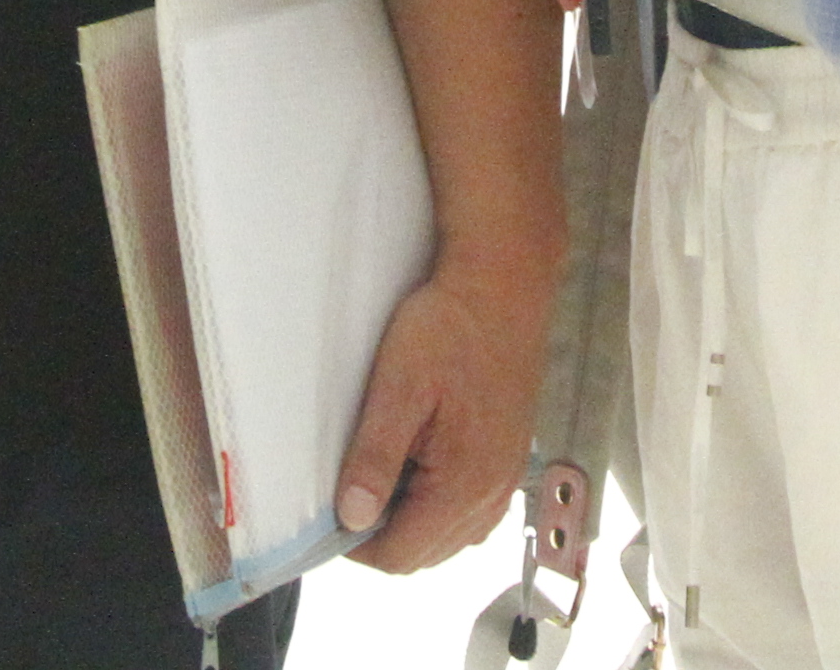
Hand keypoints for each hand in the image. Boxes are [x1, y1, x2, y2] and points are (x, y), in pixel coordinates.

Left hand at [329, 247, 556, 570]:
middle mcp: (493, 494)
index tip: (329, 513)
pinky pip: (473, 510)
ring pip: (452, 536)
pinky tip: (420, 466)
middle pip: (428, 553)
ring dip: (413, 522)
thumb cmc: (448, 329)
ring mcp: (507, 477)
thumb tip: (351, 518)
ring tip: (382, 476)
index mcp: (464, 485)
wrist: (504, 285)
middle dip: (384, 536)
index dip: (357, 546)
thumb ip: (374, 458)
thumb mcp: (398, 387)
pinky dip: (440, 505)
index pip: (402, 555)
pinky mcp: (510, 456)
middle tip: (351, 491)